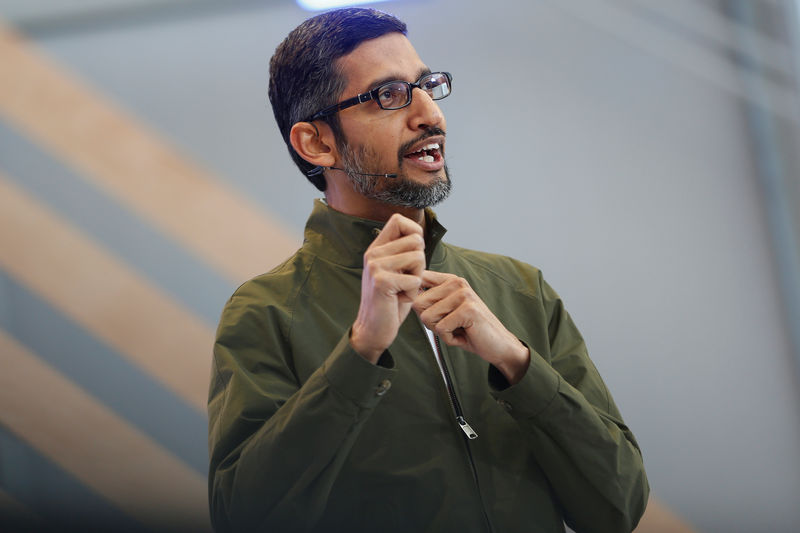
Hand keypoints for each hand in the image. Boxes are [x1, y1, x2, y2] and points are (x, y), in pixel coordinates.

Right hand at [350, 214, 425, 362]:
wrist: (373, 329)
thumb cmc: (389, 300)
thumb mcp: (395, 270)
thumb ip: (402, 252)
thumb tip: (418, 234)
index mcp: (376, 248)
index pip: (398, 219)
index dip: (414, 232)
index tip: (413, 252)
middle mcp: (373, 254)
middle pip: (416, 241)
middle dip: (420, 263)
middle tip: (406, 279)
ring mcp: (375, 266)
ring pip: (419, 259)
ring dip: (417, 279)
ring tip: (401, 289)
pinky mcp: (382, 281)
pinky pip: (415, 280)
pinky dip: (412, 294)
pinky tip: (398, 300)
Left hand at [413, 271, 529, 383]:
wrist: (499, 346)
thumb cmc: (471, 330)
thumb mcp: (448, 310)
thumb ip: (430, 300)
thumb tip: (406, 294)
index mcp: (451, 280)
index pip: (419, 280)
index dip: (415, 298)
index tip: (430, 310)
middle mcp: (457, 283)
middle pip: (417, 303)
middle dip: (430, 321)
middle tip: (450, 325)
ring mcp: (463, 295)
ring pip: (427, 317)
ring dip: (440, 331)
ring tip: (458, 329)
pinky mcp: (468, 310)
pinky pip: (441, 329)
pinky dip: (450, 339)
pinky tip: (464, 335)